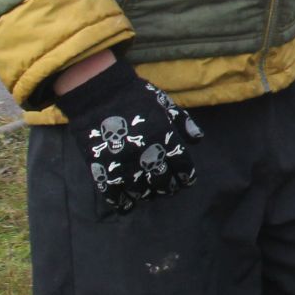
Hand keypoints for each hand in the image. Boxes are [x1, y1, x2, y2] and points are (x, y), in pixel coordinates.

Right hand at [55, 61, 205, 212]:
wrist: (97, 91)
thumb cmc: (134, 96)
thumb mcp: (164, 104)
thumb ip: (182, 122)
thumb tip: (198, 140)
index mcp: (163, 137)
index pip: (182, 166)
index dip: (187, 175)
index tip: (187, 179)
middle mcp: (145, 153)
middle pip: (164, 182)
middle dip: (170, 187)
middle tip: (170, 187)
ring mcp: (123, 163)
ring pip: (141, 191)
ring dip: (149, 195)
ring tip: (151, 193)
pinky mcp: (102, 168)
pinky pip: (113, 194)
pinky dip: (122, 202)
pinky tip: (127, 202)